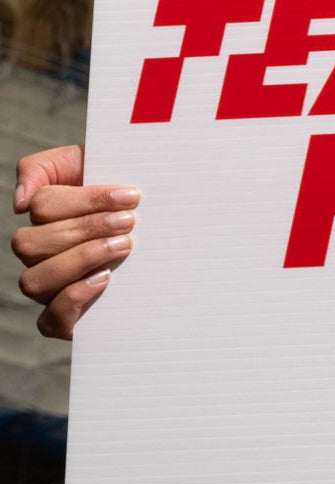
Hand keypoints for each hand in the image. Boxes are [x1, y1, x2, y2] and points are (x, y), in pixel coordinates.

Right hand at [14, 147, 136, 340]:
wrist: (167, 224)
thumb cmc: (127, 192)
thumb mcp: (92, 162)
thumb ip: (43, 167)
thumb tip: (19, 204)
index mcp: (44, 216)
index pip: (42, 206)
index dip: (86, 201)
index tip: (131, 197)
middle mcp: (39, 253)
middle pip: (31, 245)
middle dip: (86, 229)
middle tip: (130, 222)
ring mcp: (50, 286)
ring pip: (34, 281)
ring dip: (80, 260)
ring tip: (124, 246)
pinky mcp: (67, 317)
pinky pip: (49, 321)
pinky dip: (72, 300)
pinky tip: (105, 279)